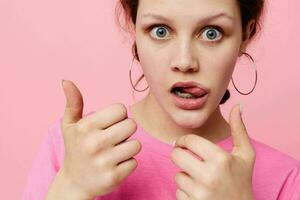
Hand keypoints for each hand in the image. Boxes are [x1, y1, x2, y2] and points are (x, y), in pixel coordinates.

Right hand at [59, 80, 141, 198]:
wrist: (74, 183)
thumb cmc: (75, 148)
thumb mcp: (70, 125)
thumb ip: (73, 102)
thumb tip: (65, 80)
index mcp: (86, 126)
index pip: (121, 109)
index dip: (118, 116)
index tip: (109, 124)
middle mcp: (94, 143)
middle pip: (132, 125)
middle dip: (125, 131)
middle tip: (113, 139)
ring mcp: (104, 162)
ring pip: (136, 145)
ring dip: (128, 148)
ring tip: (114, 152)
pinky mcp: (113, 177)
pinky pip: (134, 162)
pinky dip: (127, 163)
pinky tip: (114, 165)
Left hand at [170, 104, 254, 199]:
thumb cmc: (242, 181)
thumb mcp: (245, 155)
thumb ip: (239, 130)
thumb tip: (237, 106)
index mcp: (221, 159)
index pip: (189, 141)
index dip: (184, 140)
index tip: (185, 144)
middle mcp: (209, 176)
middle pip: (176, 156)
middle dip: (180, 156)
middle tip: (188, 159)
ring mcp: (200, 193)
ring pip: (177, 175)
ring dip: (185, 176)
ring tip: (200, 179)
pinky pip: (178, 192)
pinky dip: (185, 192)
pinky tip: (199, 193)